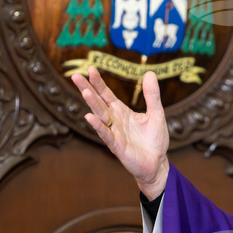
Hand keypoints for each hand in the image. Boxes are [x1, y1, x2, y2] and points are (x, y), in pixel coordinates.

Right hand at [70, 67, 169, 198]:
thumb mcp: (156, 113)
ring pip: (100, 116)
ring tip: (85, 91)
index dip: (98, 82)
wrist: (157, 163)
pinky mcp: (117, 146)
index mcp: (121, 111)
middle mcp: (114, 120)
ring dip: (92, 104)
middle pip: (98, 102)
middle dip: (87, 89)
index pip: (106, 94)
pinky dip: (98, 126)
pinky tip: (90, 117)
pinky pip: (106, 134)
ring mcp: (114, 133)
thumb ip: (152, 95)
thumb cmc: (154, 139)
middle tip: (75, 76)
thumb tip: (149, 72)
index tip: (90, 68)